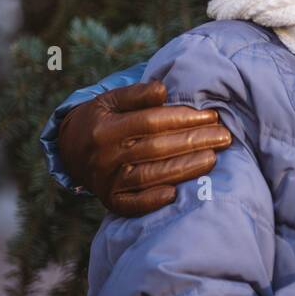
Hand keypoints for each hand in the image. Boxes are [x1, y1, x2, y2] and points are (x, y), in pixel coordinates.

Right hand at [58, 80, 231, 216]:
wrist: (70, 150)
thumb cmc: (101, 119)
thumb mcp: (111, 99)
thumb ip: (137, 93)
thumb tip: (163, 90)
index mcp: (105, 129)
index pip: (150, 122)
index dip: (182, 118)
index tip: (211, 115)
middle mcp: (104, 157)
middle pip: (156, 148)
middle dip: (193, 141)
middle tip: (224, 136)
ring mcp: (107, 181)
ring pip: (150, 176)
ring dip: (185, 168)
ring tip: (214, 158)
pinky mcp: (110, 200)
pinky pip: (132, 205)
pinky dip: (153, 200)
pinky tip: (177, 193)